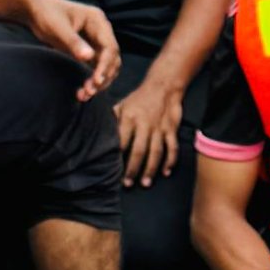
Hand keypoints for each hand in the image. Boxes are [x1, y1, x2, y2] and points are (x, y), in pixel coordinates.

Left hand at [27, 0, 118, 98]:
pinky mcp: (89, 49)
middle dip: (103, 76)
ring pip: (106, 65)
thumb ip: (74, 43)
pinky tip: (83, 91)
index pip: (109, 47)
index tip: (96, 81)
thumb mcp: (58, 28)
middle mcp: (101, 30)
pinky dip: (92, 79)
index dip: (105, 66)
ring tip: (85, 95)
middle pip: (112, 58)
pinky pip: (96, 67)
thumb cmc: (47, 13)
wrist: (36, 9)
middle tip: (90, 92)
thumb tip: (89, 58)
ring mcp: (96, 40)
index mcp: (97, 20)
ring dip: (100, 81)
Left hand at [112, 69, 180, 183]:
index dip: (116, 156)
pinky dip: (170, 161)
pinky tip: (166, 172)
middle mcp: (145, 124)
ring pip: (156, 152)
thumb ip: (112, 118)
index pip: (121, 140)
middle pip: (139, 150)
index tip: (111, 170)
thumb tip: (97, 130)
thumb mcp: (123, 104)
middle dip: (132, 168)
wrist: (163, 85)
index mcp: (129, 117)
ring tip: (144, 183)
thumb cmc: (139, 98)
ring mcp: (159, 128)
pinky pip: (172, 147)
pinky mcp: (171, 129)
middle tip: (126, 183)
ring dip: (150, 169)